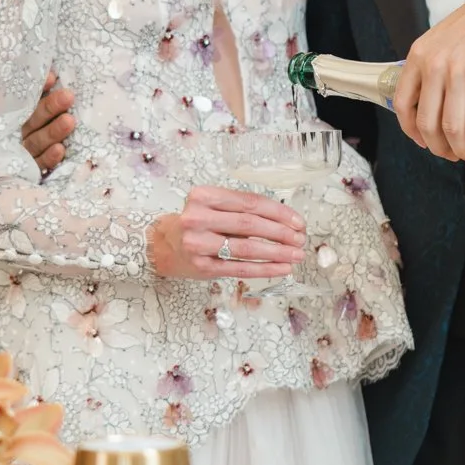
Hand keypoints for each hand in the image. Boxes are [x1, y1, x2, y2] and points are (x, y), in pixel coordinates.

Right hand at [20, 70, 75, 174]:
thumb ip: (41, 92)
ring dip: (52, 131)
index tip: (53, 78)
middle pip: (33, 119)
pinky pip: (39, 164)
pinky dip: (48, 157)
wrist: (14, 166)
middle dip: (50, 108)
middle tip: (68, 96)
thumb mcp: (35, 106)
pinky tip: (61, 149)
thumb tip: (52, 75)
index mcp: (18, 114)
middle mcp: (17, 132)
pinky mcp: (30, 170)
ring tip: (70, 121)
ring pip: (36, 141)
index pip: (26, 100)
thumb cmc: (36, 124)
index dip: (40, 89)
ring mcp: (23, 151)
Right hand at [146, 186, 305, 281]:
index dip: (279, 212)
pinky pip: (239, 268)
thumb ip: (243, 211)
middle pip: (250, 224)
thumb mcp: (214, 208)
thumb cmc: (198, 224)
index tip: (298, 221)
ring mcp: (198, 243)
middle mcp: (198, 218)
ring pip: (247, 248)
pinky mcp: (202, 266)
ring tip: (296, 255)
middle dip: (281, 233)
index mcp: (204, 196)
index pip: (250, 202)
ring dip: (277, 253)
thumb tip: (286, 223)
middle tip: (301, 239)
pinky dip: (264, 269)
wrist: (164, 245)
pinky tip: (282, 269)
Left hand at [392, 0, 464, 162]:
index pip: (403, 105)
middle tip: (455, 154)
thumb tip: (435, 100)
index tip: (425, 142)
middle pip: (427, 123)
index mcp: (420, 56)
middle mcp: (435, 64)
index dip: (413, 132)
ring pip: (453, 128)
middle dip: (441, 148)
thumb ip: (434, 65)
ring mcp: (459, 71)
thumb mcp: (445, 39)